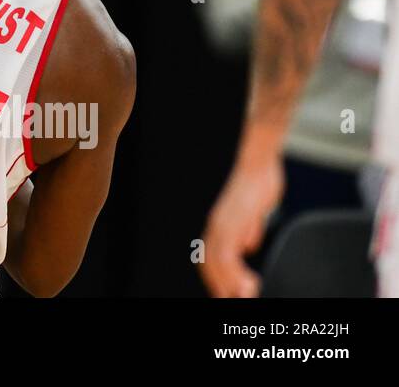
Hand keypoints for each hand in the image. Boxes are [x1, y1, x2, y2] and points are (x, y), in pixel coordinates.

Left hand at [199, 155, 283, 296]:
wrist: (258, 165)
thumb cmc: (257, 186)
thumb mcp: (254, 214)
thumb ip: (249, 231)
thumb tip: (248, 247)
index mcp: (219, 226)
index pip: (211, 259)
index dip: (218, 279)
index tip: (227, 294)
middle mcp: (216, 228)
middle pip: (210, 265)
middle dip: (220, 288)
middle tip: (232, 302)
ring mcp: (222, 226)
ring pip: (217, 264)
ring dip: (229, 285)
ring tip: (244, 297)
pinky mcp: (232, 223)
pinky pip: (228, 254)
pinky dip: (236, 273)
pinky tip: (248, 283)